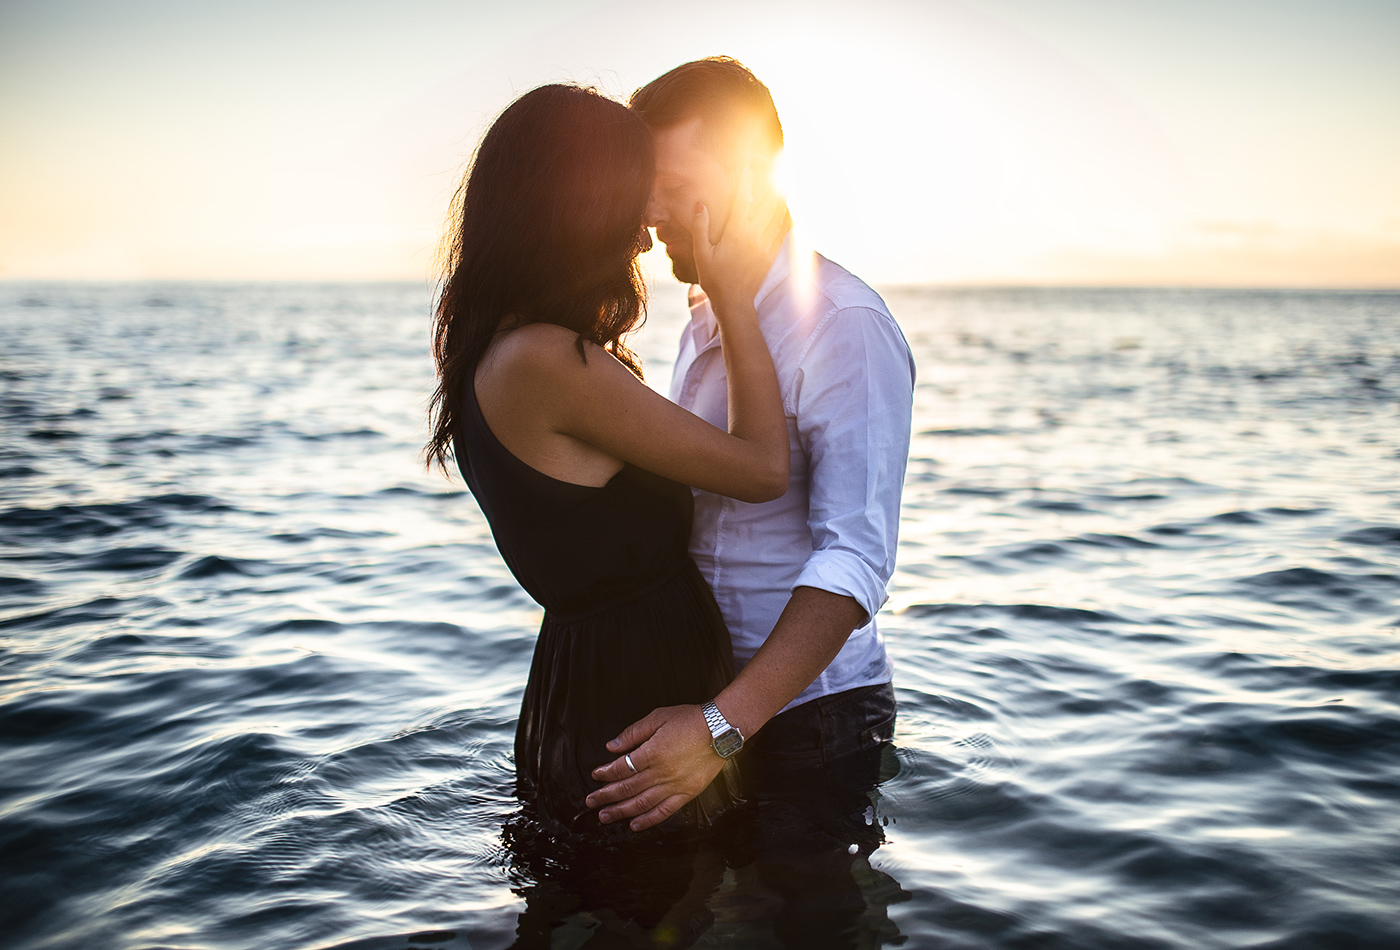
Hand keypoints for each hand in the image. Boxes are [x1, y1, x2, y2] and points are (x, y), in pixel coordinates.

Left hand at [584, 704, 724, 831]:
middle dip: (606, 796)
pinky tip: (634, 825)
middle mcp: (660, 773)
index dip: (605, 773)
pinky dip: (648, 821)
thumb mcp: (658, 717)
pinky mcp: (687, 793)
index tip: (596, 776)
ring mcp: (674, 786)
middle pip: (627, 788)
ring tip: (604, 817)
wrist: (720, 729)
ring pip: (641, 804)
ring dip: (620, 812)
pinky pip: (664, 811)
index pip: (621, 768)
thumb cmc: (691, 720)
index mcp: (651, 753)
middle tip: (591, 802)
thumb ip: (633, 733)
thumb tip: (613, 746)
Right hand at [690, 160, 788, 314]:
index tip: (749, 163)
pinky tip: (788, 209)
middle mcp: (754, 235)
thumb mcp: (701, 254)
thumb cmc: (715, 279)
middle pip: (763, 200)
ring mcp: (765, 244)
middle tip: (768, 162)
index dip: (746, 179)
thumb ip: (700, 227)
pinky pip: (782, 231)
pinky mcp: (771, 253)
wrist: (736, 303)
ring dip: (778, 194)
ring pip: (776, 213)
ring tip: (781, 177)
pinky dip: (785, 217)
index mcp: (735, 232)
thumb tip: (700, 204)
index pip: (742, 198)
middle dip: (766, 179)